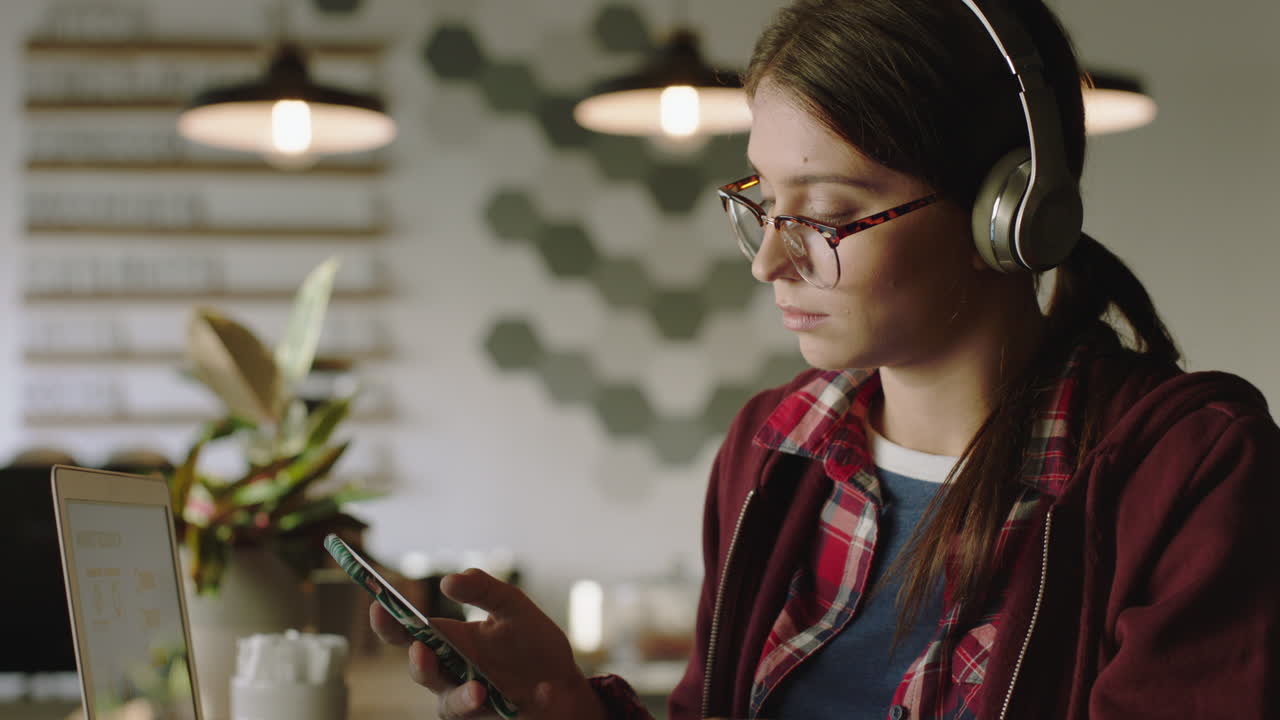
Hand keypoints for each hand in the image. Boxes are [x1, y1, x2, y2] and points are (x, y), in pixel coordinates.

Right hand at [369, 569, 606, 719]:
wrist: (564, 680)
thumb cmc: (530, 643)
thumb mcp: (512, 605)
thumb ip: (483, 588)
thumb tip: (447, 581)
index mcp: (452, 641)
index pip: (411, 634)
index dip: (390, 624)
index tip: (378, 608)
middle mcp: (454, 673)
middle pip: (424, 673)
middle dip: (420, 666)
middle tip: (422, 652)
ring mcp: (474, 700)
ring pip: (452, 707)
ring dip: (462, 699)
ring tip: (479, 691)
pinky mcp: (499, 718)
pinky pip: (504, 714)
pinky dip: (530, 700)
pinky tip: (545, 691)